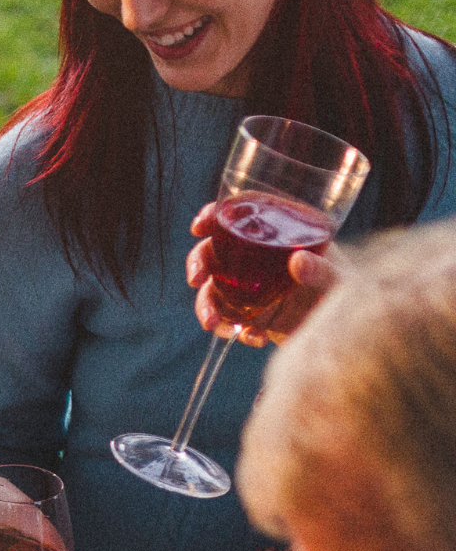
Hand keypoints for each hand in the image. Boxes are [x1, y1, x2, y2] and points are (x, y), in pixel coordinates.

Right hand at [188, 201, 341, 346]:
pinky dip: (234, 329)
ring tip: (213, 324)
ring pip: (213, 287)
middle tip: (196, 280)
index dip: (218, 214)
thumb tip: (297, 261)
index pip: (245, 213)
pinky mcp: (251, 313)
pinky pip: (228, 318)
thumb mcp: (342, 280)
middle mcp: (262, 256)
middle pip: (216, 249)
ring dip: (206, 305)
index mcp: (283, 234)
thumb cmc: (352, 294)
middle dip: (198, 263)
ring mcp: (252, 286)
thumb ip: (323, 270)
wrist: (351, 332)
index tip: (201, 226)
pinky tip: (255, 338)